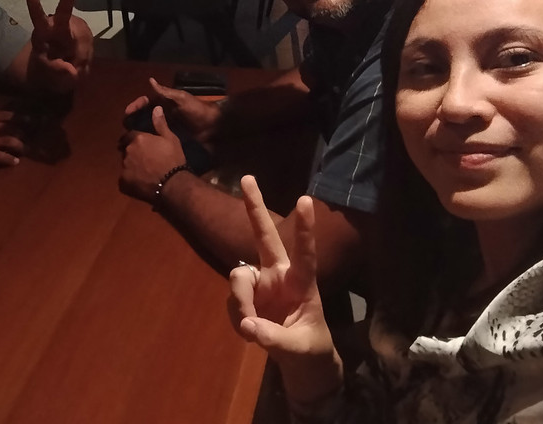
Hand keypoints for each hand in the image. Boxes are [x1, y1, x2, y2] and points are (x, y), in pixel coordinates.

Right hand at [0, 111, 24, 168]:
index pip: (3, 114)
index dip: (17, 116)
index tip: (29, 118)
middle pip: (9, 126)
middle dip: (22, 131)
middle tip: (31, 136)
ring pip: (7, 140)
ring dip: (18, 145)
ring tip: (25, 149)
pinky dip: (7, 159)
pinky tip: (15, 162)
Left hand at [26, 0, 93, 92]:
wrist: (63, 68)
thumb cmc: (51, 67)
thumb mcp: (50, 75)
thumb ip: (57, 71)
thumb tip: (71, 71)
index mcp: (43, 33)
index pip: (38, 20)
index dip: (35, 8)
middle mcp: (58, 25)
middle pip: (63, 12)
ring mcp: (74, 28)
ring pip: (83, 39)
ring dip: (80, 57)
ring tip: (73, 67)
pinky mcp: (85, 33)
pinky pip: (89, 46)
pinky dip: (85, 58)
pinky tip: (79, 62)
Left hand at [119, 105, 187, 203]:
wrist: (172, 185)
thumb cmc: (173, 160)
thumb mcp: (171, 139)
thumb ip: (160, 124)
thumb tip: (156, 108)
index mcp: (137, 138)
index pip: (129, 135)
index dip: (134, 139)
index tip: (141, 144)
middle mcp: (128, 151)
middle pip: (126, 150)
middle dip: (133, 153)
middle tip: (145, 159)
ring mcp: (124, 167)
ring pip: (126, 164)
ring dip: (132, 166)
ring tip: (144, 172)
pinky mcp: (123, 183)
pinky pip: (124, 180)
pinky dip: (130, 180)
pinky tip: (141, 183)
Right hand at [124, 78, 221, 141]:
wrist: (213, 129)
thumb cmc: (198, 111)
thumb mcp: (182, 99)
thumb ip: (166, 92)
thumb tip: (150, 80)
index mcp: (164, 103)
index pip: (145, 103)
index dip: (136, 106)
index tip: (128, 112)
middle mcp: (163, 114)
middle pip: (143, 116)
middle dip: (133, 121)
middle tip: (126, 129)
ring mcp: (166, 127)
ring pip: (148, 128)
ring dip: (138, 132)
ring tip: (130, 139)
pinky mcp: (170, 139)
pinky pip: (156, 139)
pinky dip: (148, 141)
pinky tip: (142, 146)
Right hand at [228, 177, 341, 405]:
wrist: (300, 364)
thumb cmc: (309, 348)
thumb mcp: (298, 348)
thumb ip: (273, 337)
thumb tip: (248, 326)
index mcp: (302, 283)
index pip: (305, 254)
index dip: (304, 229)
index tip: (305, 199)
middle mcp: (278, 275)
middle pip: (264, 236)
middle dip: (255, 207)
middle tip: (248, 178)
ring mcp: (260, 284)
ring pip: (238, 277)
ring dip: (240, 302)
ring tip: (250, 328)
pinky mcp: (246, 296)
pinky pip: (232, 300)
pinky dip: (237, 318)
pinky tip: (250, 330)